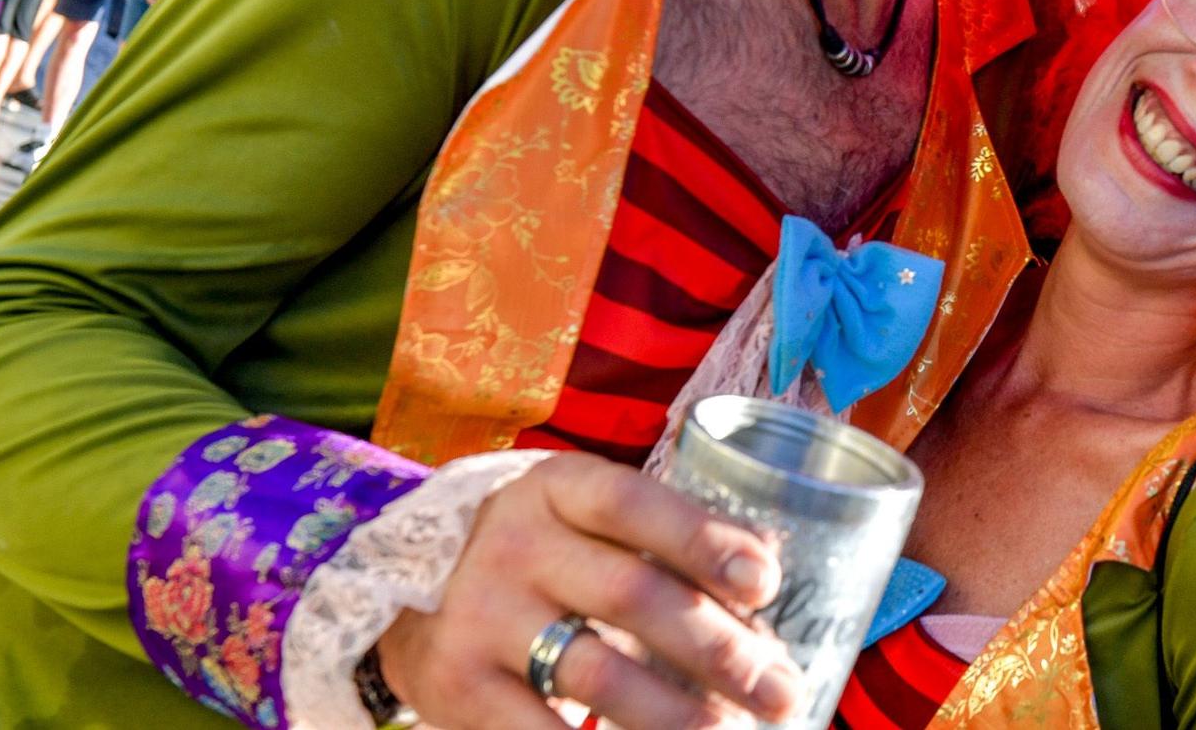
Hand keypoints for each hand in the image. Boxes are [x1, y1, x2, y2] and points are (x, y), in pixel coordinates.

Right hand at [375, 453, 801, 729]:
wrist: (416, 597)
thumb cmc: (545, 558)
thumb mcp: (588, 525)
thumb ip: (663, 543)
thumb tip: (764, 573)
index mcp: (558, 489)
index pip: (635, 506)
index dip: (703, 541)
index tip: (765, 584)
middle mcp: (515, 544)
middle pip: (631, 595)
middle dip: (717, 649)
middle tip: (779, 692)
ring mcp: (482, 616)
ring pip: (597, 673)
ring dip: (675, 714)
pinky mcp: (459, 685)